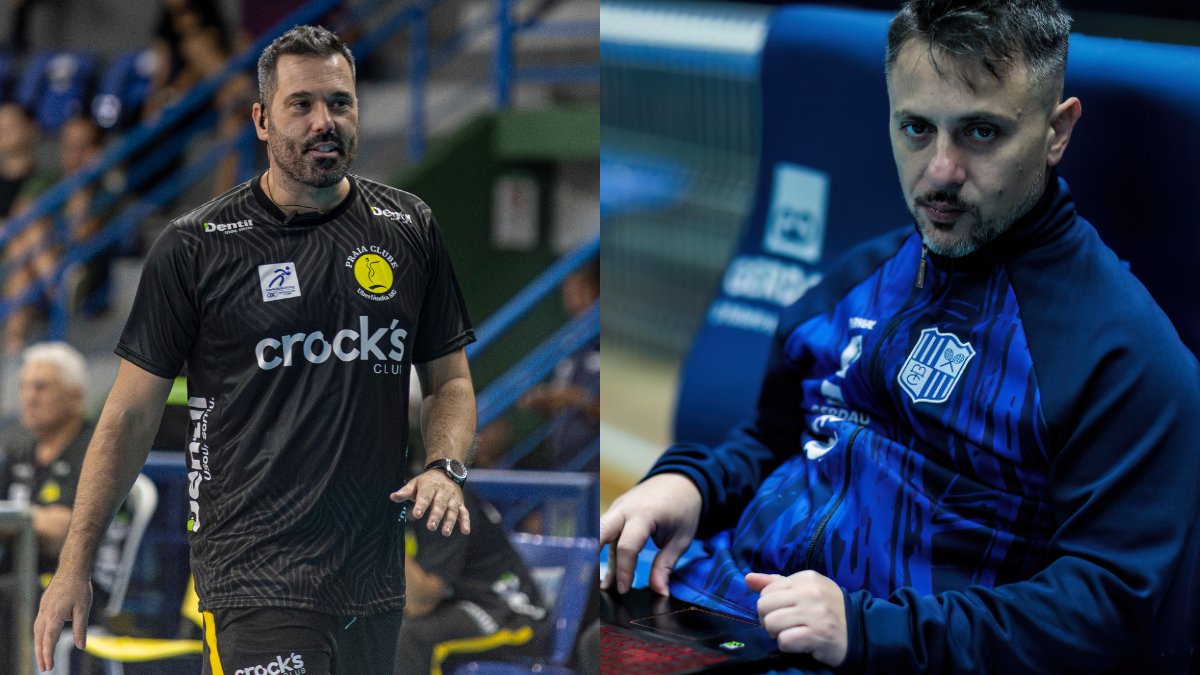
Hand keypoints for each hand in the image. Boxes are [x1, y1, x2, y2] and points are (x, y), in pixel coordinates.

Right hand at [34, 570, 93, 671]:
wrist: (72, 570)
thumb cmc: (80, 588)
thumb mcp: (84, 609)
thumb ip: (80, 628)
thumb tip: (81, 646)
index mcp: (54, 616)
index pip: (49, 641)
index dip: (48, 655)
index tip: (49, 667)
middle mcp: (45, 614)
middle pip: (39, 639)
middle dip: (41, 654)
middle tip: (44, 668)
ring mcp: (43, 609)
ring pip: (37, 631)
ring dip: (39, 645)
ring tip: (42, 657)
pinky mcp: (44, 605)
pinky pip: (39, 623)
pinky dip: (39, 634)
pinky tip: (43, 639)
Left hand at [391, 470, 469, 535]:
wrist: (447, 471)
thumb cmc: (427, 482)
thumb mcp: (415, 483)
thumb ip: (405, 491)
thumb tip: (392, 497)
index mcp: (430, 486)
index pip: (425, 496)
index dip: (421, 505)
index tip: (416, 514)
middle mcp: (443, 492)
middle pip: (440, 504)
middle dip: (436, 515)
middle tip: (431, 527)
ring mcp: (453, 498)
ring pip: (452, 509)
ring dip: (450, 521)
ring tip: (445, 532)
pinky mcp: (460, 503)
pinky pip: (464, 512)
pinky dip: (466, 521)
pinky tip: (465, 531)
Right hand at [599, 472, 700, 595]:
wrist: (681, 480)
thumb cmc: (683, 508)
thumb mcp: (680, 539)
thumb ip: (665, 565)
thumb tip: (660, 591)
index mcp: (644, 513)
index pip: (626, 546)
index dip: (623, 570)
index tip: (624, 589)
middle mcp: (625, 508)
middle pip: (601, 533)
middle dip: (593, 558)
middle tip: (594, 584)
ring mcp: (618, 506)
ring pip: (602, 534)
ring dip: (600, 558)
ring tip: (605, 585)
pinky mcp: (616, 510)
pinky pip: (608, 531)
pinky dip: (607, 550)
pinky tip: (610, 572)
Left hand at [746, 570, 847, 666]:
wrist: (859, 630)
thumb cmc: (828, 608)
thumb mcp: (806, 589)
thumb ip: (776, 583)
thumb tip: (748, 578)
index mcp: (806, 578)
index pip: (767, 590)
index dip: (770, 606)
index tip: (784, 612)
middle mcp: (810, 593)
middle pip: (763, 606)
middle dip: (768, 620)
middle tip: (783, 626)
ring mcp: (814, 614)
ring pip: (771, 623)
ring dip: (776, 634)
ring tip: (790, 634)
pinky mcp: (817, 635)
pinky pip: (784, 641)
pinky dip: (787, 646)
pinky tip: (799, 643)